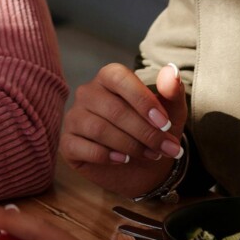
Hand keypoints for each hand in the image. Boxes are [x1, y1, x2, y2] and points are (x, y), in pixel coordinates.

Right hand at [60, 63, 186, 196]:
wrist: (145, 168)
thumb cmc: (155, 132)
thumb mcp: (171, 113)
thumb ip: (172, 91)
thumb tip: (171, 72)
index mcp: (109, 78)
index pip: (118, 77)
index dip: (142, 100)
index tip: (164, 124)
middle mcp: (87, 93)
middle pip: (113, 109)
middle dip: (144, 132)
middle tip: (165, 148)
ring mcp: (74, 117)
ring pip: (98, 129)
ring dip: (130, 145)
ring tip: (149, 154)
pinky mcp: (67, 143)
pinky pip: (82, 147)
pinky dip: (106, 156)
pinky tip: (122, 160)